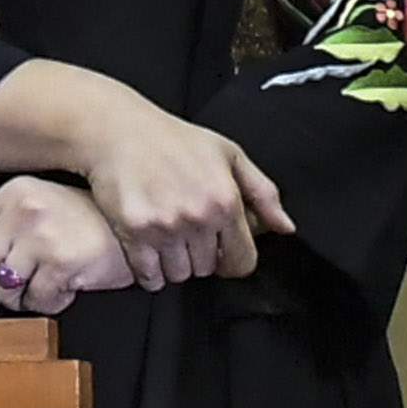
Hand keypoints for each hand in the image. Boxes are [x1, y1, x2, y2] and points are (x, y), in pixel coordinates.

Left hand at [0, 178, 138, 314]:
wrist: (134, 228)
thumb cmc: (86, 223)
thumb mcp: (35, 225)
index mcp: (14, 192)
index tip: (3, 257)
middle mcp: (23, 210)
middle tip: (27, 274)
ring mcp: (41, 237)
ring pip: (1, 290)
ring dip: (23, 296)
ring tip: (47, 281)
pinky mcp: (60, 263)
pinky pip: (35, 303)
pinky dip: (49, 303)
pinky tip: (66, 285)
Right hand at [74, 95, 291, 287]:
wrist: (120, 130)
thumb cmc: (175, 141)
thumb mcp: (229, 155)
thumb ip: (263, 193)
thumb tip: (285, 227)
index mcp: (225, 199)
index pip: (242, 261)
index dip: (233, 258)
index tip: (221, 249)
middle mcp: (198, 216)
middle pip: (208, 270)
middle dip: (201, 256)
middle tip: (188, 230)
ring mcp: (165, 226)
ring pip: (180, 275)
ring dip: (175, 264)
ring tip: (167, 235)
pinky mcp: (134, 233)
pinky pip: (149, 277)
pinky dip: (150, 271)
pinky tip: (148, 247)